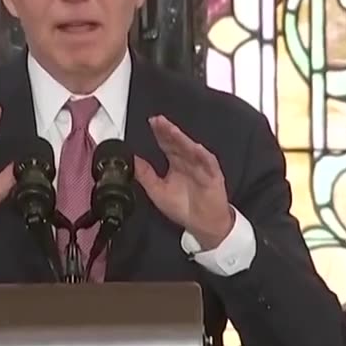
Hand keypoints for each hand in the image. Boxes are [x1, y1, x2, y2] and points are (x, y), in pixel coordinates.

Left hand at [133, 115, 235, 249]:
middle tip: (158, 121)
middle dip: (168, 131)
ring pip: (191, 150)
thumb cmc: (184, 208)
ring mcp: (201, 168)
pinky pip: (209, 164)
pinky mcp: (213, 176)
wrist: (203, 225)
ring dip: (182, 140)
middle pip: (178, 143)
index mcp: (176, 164)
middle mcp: (188, 162)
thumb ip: (145, 175)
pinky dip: (203, 156)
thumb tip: (132, 161)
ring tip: (173, 130)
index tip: (151, 122)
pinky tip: (196, 148)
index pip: (166, 144)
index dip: (159, 133)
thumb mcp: (157, 192)